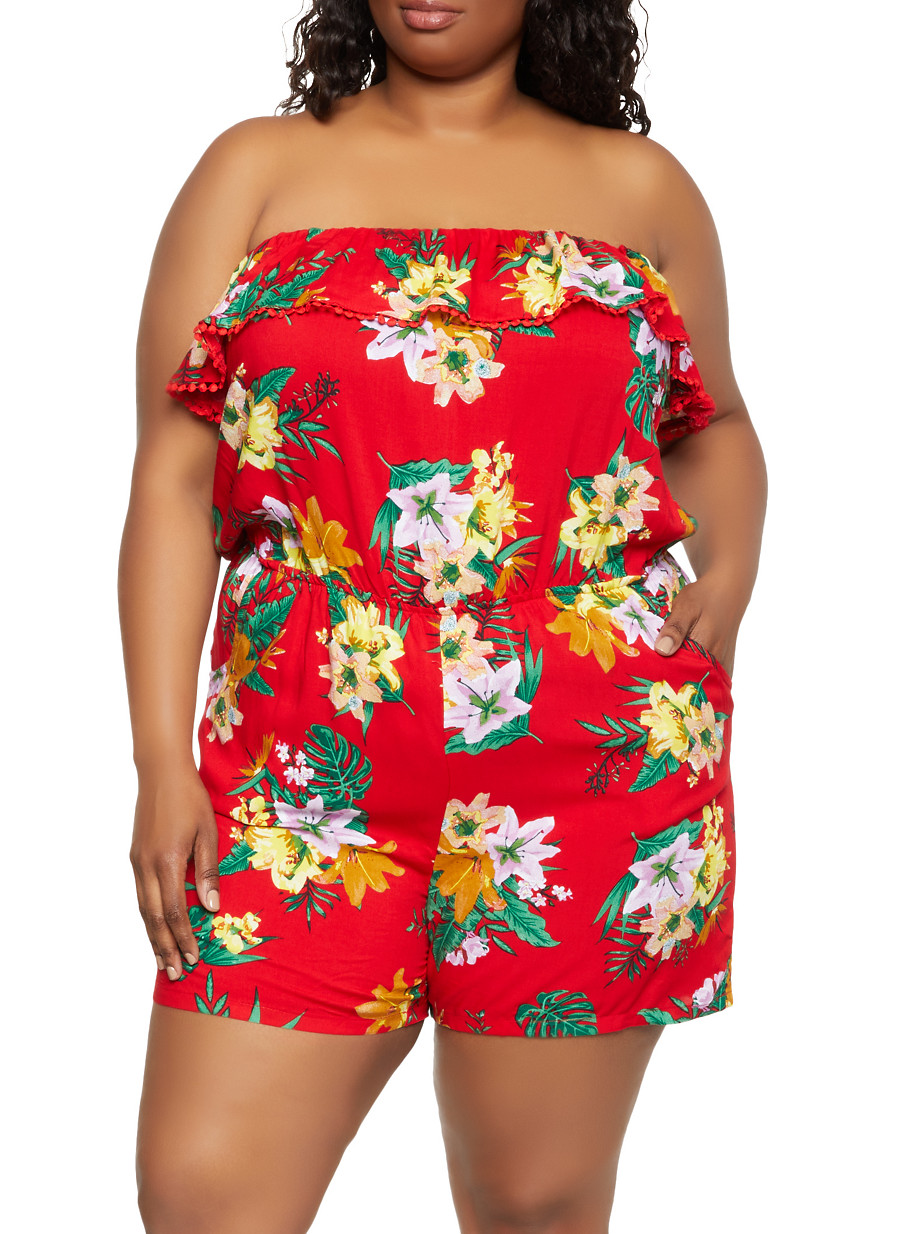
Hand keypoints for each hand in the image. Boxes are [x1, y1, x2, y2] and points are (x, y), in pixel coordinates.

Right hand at [129, 763, 219, 981]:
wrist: (160, 772)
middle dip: (165, 948)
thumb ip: (208, 871)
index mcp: (167, 861)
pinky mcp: (134, 857)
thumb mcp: (208, 832)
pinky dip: (147, 917)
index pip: (174, 911)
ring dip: (153, 938)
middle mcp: (146, 866)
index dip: (183, 937)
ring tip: (163, 962)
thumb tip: (212, 908)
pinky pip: (140, 895)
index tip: (193, 958)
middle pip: (153, 918)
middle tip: (176, 974)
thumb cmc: (191, 798)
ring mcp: (137, 862)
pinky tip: (155, 929)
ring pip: (142, 910)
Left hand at [653, 574, 742, 677]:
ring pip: (701, 681)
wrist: (729, 589)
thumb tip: (662, 650)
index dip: (665, 679)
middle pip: (691, 682)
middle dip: (673, 682)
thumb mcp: (686, 607)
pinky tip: (683, 670)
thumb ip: (675, 629)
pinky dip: (696, 676)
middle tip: (654, 678)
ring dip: (684, 679)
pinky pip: (710, 678)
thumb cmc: (705, 596)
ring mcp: (724, 665)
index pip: (682, 676)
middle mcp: (718, 663)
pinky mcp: (725, 664)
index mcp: (707, 650)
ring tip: (667, 675)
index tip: (649, 678)